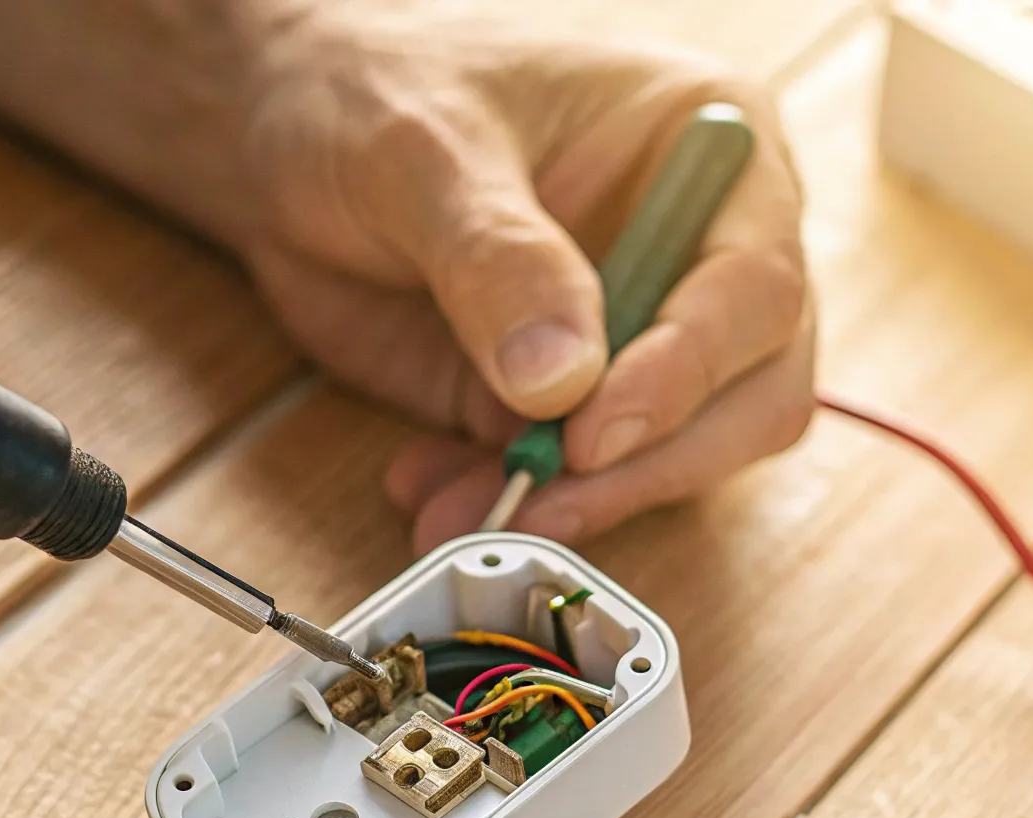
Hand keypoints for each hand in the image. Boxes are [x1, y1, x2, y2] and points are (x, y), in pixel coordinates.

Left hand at [233, 7, 814, 548]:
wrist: (279, 133)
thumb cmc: (369, 91)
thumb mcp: (422, 153)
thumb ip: (495, 257)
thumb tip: (564, 382)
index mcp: (704, 143)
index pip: (753, 283)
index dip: (689, 370)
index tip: (595, 432)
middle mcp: (695, 245)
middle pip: (748, 391)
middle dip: (650, 464)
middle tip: (545, 499)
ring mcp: (632, 330)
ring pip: (671, 454)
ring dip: (573, 502)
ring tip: (460, 511)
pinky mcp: (561, 395)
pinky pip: (571, 479)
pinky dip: (508, 500)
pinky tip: (433, 493)